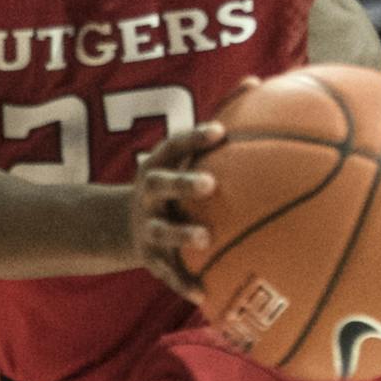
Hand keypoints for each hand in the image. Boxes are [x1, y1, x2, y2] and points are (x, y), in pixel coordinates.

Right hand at [127, 124, 219, 301]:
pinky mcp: (151, 258)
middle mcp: (148, 195)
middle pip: (159, 184)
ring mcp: (147, 227)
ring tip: (205, 239)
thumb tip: (256, 83)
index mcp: (158, 166)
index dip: (193, 137)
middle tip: (210, 184)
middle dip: (181, 182)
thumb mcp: (183, 160)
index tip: (219, 130)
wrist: (124, 226)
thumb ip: (215, 131)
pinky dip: (184, 284)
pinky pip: (169, 273)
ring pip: (161, 230)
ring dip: (181, 234)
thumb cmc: (173, 186)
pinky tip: (204, 297)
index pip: (173, 146)